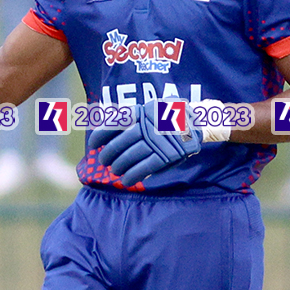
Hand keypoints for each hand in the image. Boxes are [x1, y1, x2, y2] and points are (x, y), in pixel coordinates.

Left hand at [88, 100, 205, 187]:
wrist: (196, 121)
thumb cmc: (166, 117)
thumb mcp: (149, 109)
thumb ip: (132, 118)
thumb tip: (106, 133)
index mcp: (142, 111)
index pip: (116, 122)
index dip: (101, 134)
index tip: (93, 144)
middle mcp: (148, 125)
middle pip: (121, 142)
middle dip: (108, 154)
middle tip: (103, 161)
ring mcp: (158, 141)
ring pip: (131, 156)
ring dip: (119, 166)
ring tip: (114, 171)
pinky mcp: (167, 155)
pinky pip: (145, 167)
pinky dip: (133, 175)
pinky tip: (126, 180)